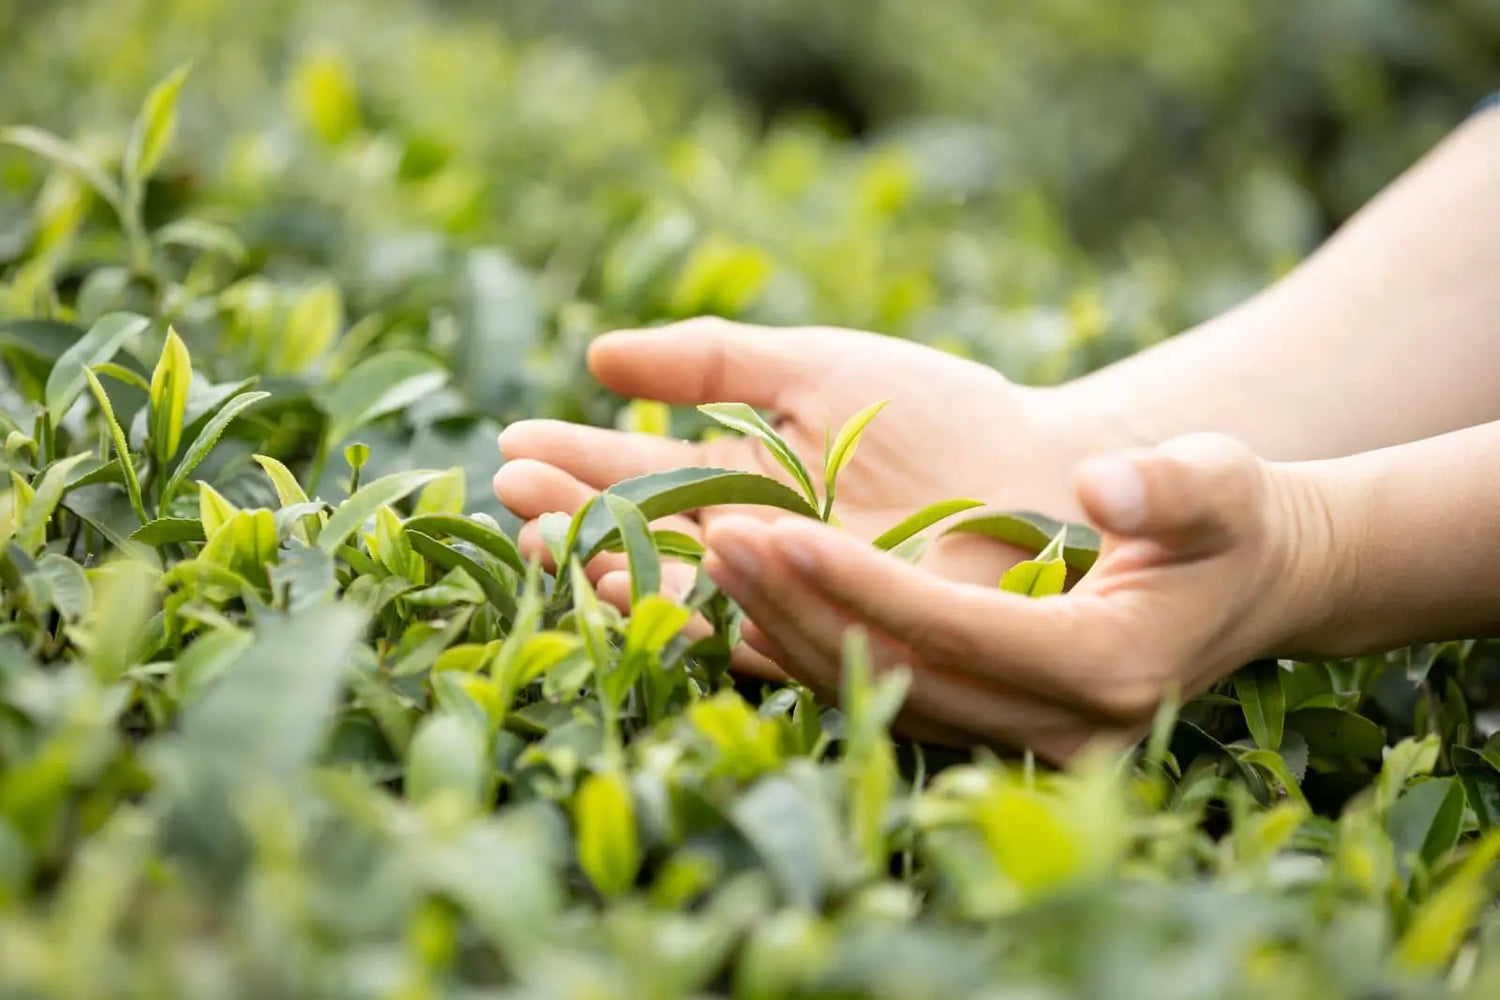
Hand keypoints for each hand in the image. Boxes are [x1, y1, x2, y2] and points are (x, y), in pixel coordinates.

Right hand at [494, 317, 1102, 670]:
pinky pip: (759, 634)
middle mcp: (753, 551)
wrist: (1049, 467)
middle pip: (643, 542)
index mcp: (740, 484)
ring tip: (558, 538)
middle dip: (575, 519)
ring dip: (617, 567)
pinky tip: (652, 580)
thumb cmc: (942, 412)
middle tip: (512, 495)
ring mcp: (792, 600)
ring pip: (685, 592)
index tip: (511, 442)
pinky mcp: (835, 640)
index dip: (575, 461)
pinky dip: (704, 611)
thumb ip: (712, 364)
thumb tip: (598, 355)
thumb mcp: (816, 368)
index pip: (638, 476)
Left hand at [695, 433, 1339, 762]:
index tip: (770, 528)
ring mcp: (1028, 743)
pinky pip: (892, 699)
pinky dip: (820, 655)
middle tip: (716, 539)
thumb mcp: (1223, 485)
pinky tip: (757, 606)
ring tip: (719, 560)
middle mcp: (1060, 727)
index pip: (951, 629)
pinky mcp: (1000, 731)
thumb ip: (1174, 485)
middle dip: (799, 607)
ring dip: (793, 633)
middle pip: (899, 673)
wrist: (1253, 585)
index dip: (855, 582)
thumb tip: (1107, 483)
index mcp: (1106, 665)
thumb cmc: (1232, 523)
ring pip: (883, 696)